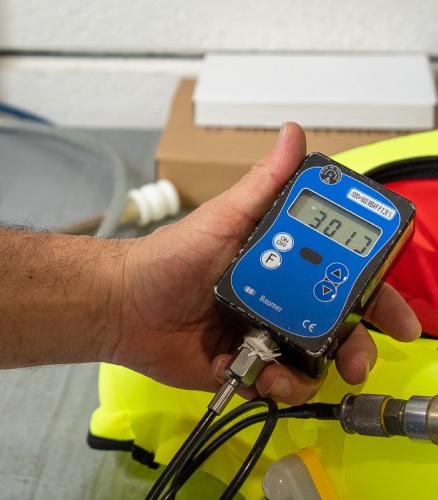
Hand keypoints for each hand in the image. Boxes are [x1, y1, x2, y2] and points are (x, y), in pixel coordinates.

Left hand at [108, 122, 421, 404]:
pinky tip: (260, 376)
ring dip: (313, 370)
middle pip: (339, 325)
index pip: (343, 276)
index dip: (376, 293)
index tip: (395, 312)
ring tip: (291, 370)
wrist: (122, 306)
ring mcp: (262, 336)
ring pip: (313, 361)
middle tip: (359, 357)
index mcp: (283, 263)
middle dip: (358, 344)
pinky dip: (276, 385)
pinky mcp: (243, 368)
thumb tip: (292, 133)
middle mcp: (279, 300)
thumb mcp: (222, 217)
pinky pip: (276, 385)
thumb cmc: (168, 257)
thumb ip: (262, 184)